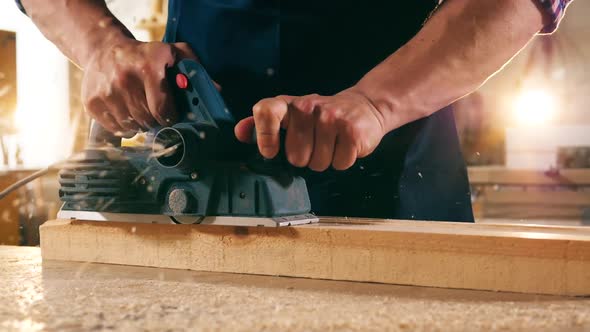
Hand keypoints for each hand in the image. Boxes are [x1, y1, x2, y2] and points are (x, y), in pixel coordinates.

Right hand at [81, 40, 199, 134]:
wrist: (103, 49)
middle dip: (155, 121)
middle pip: (147, 120)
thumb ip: (196, 71)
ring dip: (140, 124)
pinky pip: (115, 128)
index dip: (170, 118)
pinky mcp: (91, 102)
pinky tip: (125, 110)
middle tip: (155, 112)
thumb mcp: (174, 54)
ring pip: (131, 127)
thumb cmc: (146, 56)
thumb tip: (216, 92)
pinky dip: (123, 126)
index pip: (163, 109)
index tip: (171, 116)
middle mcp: (125, 78)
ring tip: (140, 109)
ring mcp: (106, 91)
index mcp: (149, 66)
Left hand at [234, 89, 386, 170]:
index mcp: (289, 104)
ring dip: (325, 160)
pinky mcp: (352, 132)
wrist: (365, 106)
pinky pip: (339, 164)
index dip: (264, 136)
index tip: (270, 152)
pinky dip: (342, 161)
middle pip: (295, 157)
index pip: (266, 112)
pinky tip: (344, 146)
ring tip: (331, 144)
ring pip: (318, 164)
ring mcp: (331, 118)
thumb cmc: (322, 116)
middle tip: (315, 144)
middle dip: (306, 158)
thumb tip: (240, 132)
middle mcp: (308, 107)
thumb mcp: (291, 115)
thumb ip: (263, 124)